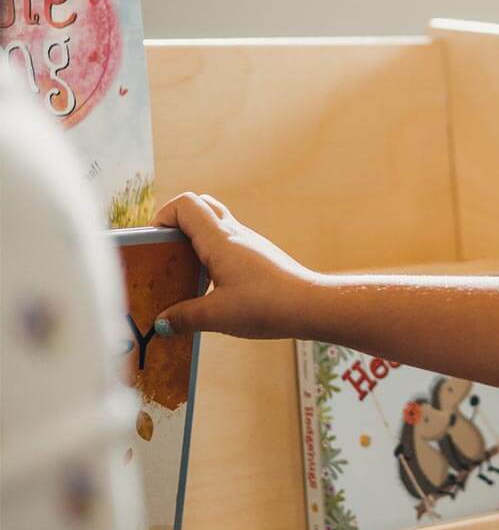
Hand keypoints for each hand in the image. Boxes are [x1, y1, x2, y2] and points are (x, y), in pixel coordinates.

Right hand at [150, 192, 314, 338]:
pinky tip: (213, 285)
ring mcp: (251, 243)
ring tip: (187, 272)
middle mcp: (236, 233)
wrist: (313, 306)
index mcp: (220, 239)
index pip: (185, 204)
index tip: (155, 243)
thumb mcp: (218, 316)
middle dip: (178, 223)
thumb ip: (184, 318)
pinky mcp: (261, 257)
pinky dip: (215, 255)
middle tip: (169, 253)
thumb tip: (161, 324)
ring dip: (197, 240)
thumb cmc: (268, 306)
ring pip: (217, 225)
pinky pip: (231, 244)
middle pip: (201, 206)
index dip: (163, 216)